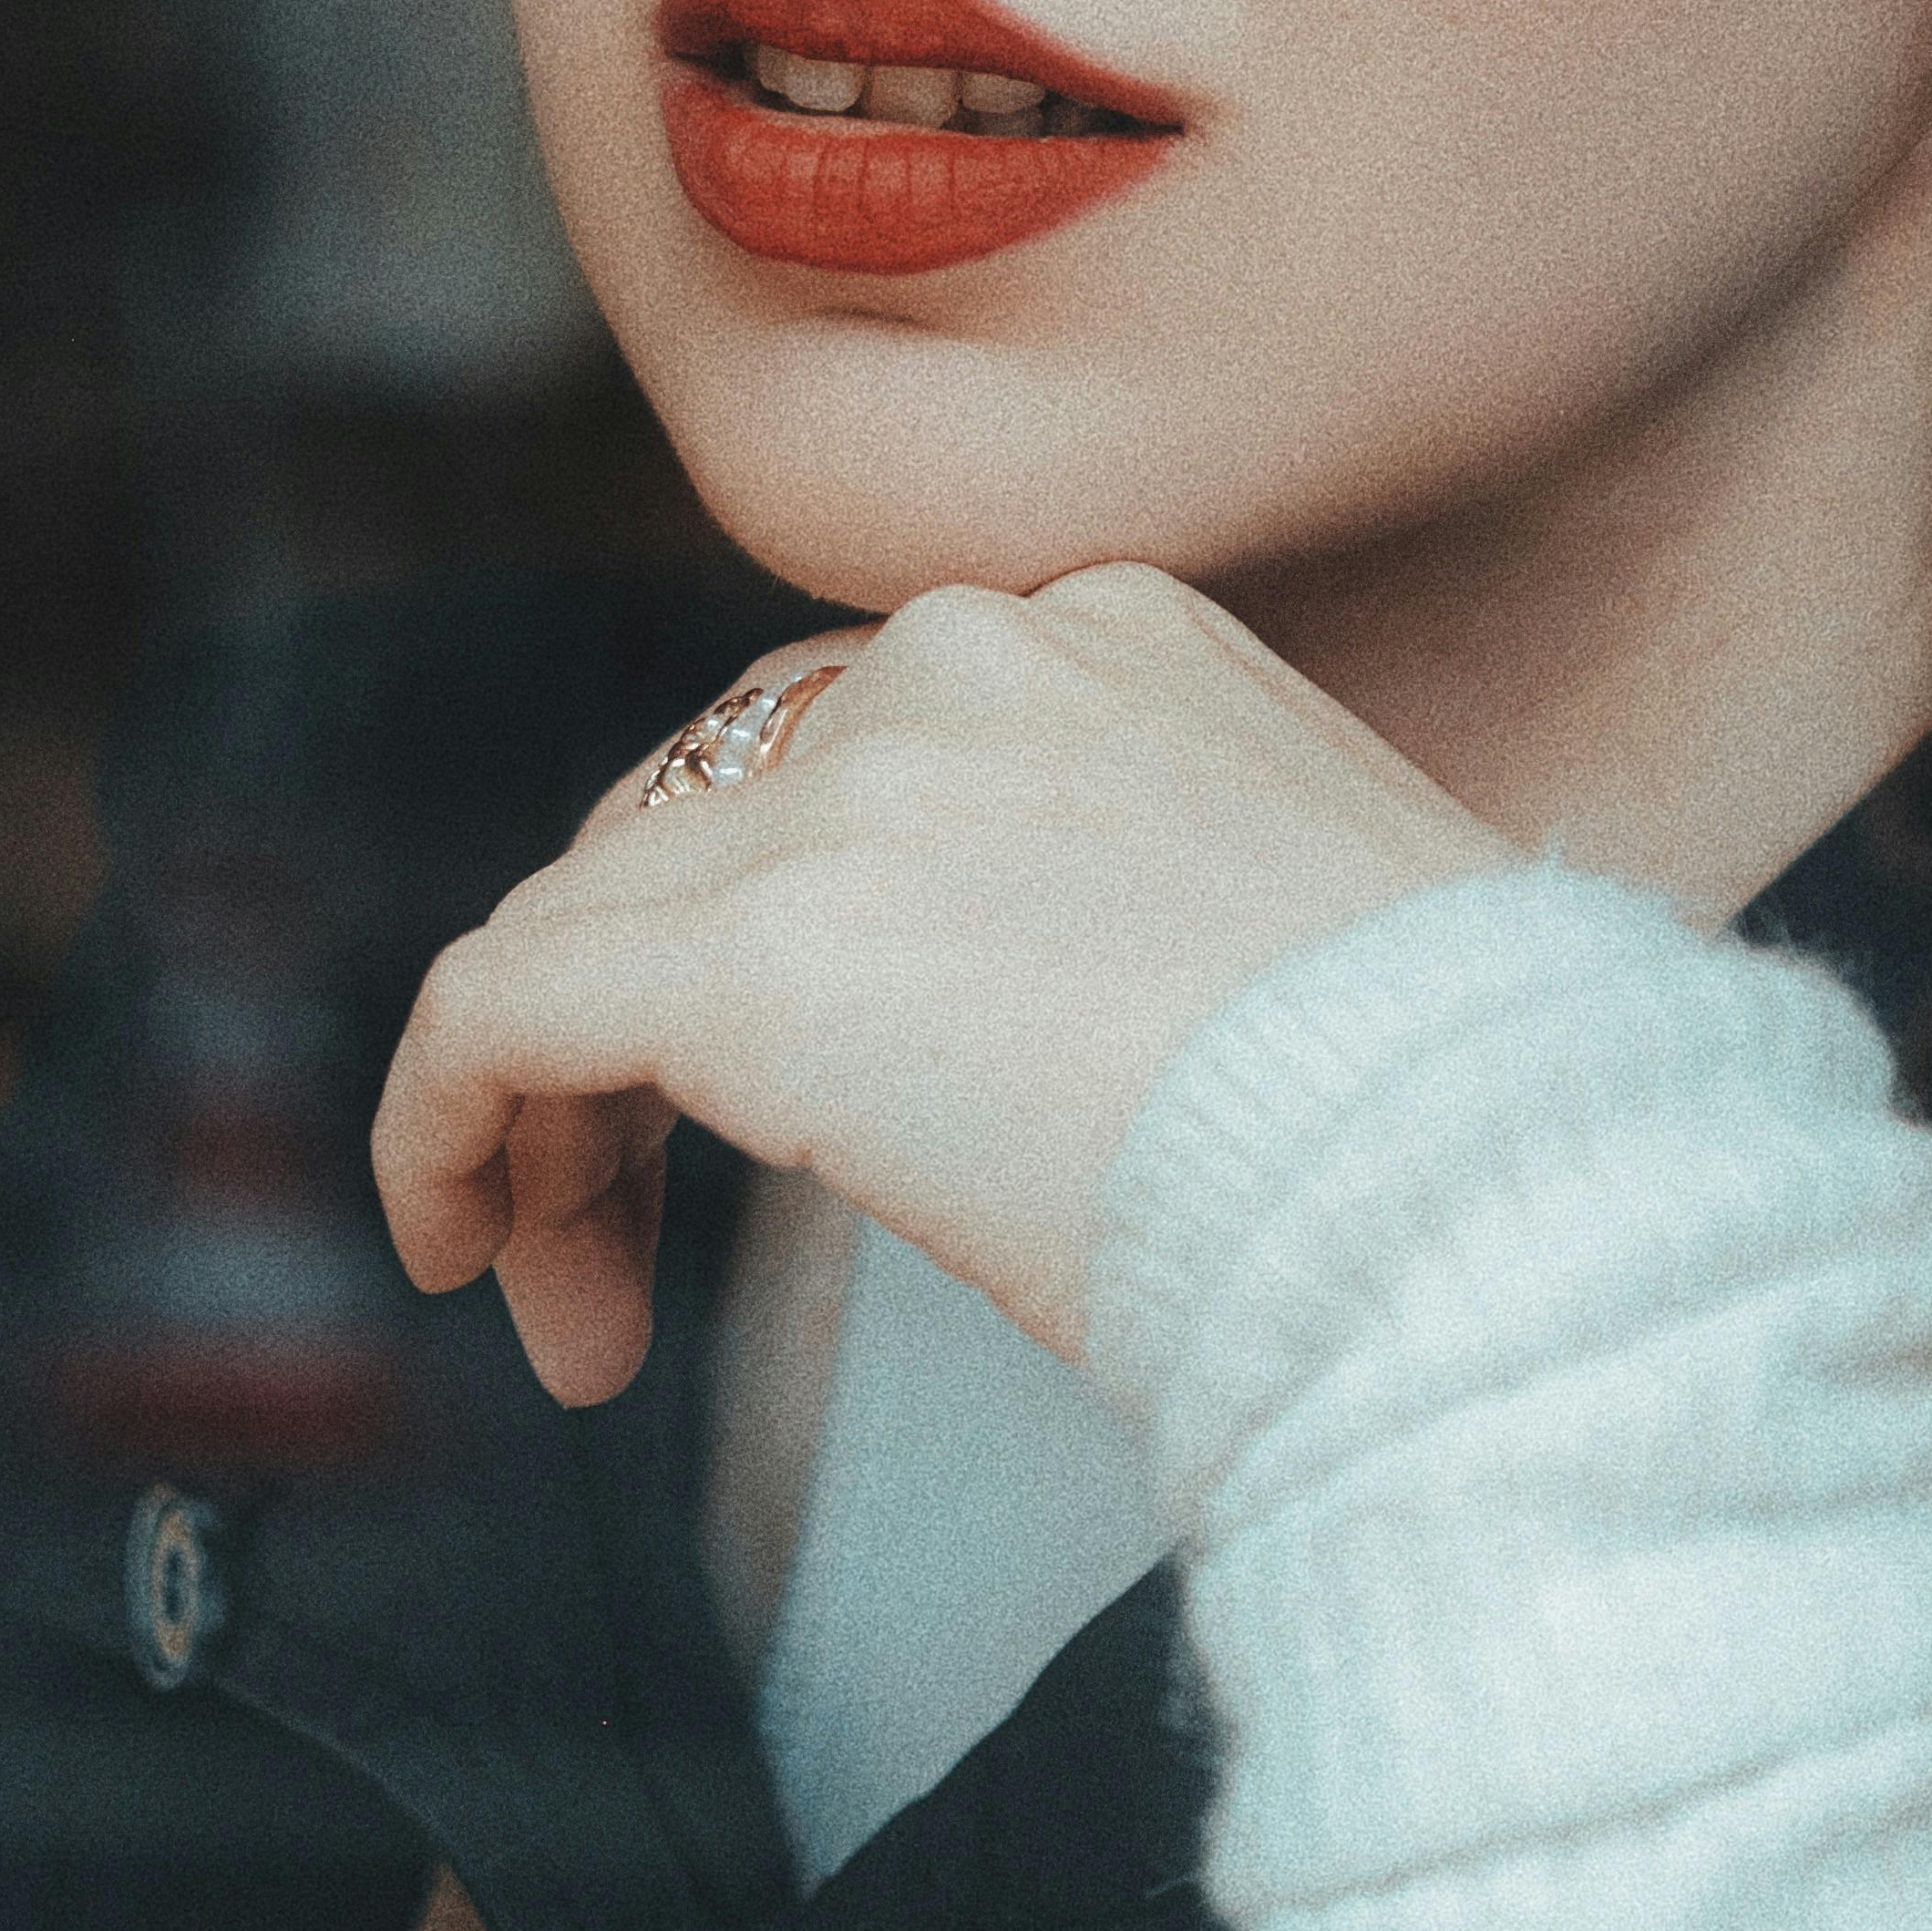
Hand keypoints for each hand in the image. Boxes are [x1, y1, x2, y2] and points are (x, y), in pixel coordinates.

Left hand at [369, 565, 1516, 1398]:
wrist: (1487, 1182)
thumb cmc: (1453, 1121)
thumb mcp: (1299, 933)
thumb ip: (1140, 914)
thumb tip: (1049, 1048)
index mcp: (1115, 636)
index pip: (845, 748)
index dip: (764, 928)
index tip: (791, 1125)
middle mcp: (970, 659)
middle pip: (691, 815)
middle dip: (631, 1024)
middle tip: (635, 1224)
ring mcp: (855, 791)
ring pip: (582, 916)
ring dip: (549, 1110)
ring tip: (563, 1293)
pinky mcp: (752, 952)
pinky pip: (493, 1004)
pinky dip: (444, 1123)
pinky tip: (464, 1251)